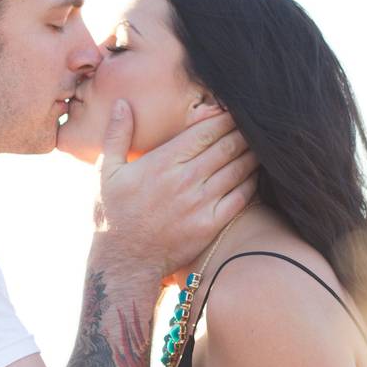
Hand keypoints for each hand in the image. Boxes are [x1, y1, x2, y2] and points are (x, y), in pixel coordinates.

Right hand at [92, 99, 258, 276]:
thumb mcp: (107, 171)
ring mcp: (200, 203)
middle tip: (253, 123)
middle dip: (243, 132)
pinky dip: (251, 181)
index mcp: (163, 162)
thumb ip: (117, 135)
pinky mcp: (211, 224)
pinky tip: (254, 173)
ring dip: (252, 153)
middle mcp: (185, 180)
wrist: (124, 262)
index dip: (224, 118)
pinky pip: (241, 197)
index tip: (233, 110)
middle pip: (227, 146)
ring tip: (259, 144)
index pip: (205, 132)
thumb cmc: (113, 215)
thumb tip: (121, 103)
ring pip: (238, 169)